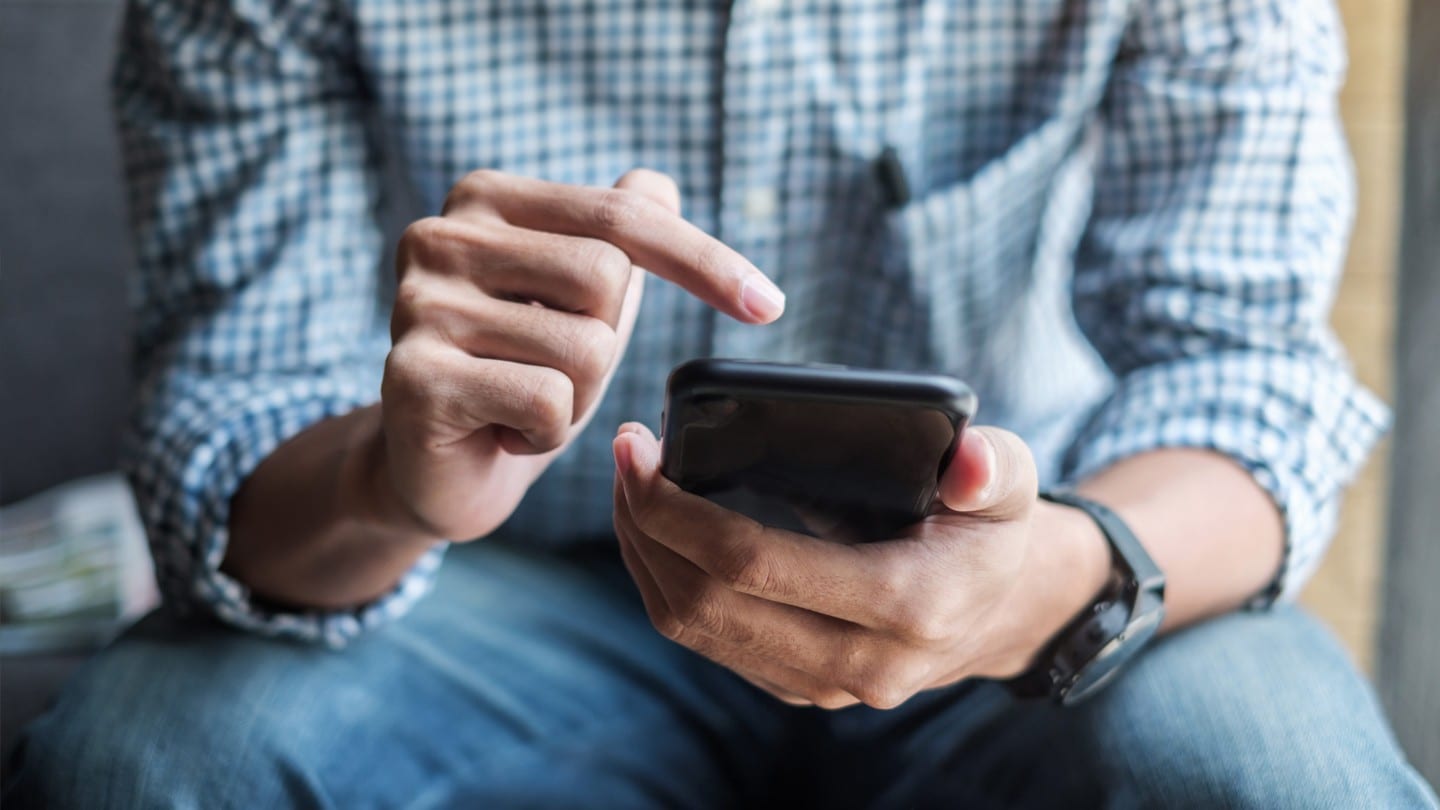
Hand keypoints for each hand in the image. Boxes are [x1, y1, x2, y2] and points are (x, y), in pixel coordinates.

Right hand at [376, 169, 785, 541]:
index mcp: (485, 199)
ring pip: (585, 348)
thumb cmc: (518, 371)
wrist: (436, 468)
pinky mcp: (415, 378)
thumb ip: (616, 233)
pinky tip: (502, 433)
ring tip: (523, 403)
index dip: (704, 260)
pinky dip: (545, 433)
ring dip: (578, 398)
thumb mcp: (578, 299)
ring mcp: (419, 305)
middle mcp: (441, 236)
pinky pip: (548, 401)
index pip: (623, 214)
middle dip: (607, 344)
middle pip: (607, 278)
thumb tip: (660, 182)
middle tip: (554, 372)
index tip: (770, 306)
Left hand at [611, 422, 1110, 708]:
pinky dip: (666, 581)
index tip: (642, 450)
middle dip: (645, 525)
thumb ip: (991, 468)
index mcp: (906, 605)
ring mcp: (824, 684)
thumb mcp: (1010, 482)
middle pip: (705, 601)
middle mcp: (860, 663)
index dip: (678, 509)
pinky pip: (707, 641)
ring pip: (693, 629)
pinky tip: (658, 529)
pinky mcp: (797, 685)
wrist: (1000, 609)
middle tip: (627, 456)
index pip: (753, 564)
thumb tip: (967, 464)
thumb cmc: (989, 527)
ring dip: (644, 555)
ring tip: (630, 486)